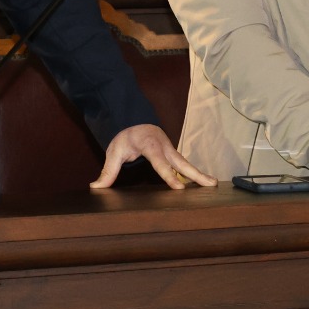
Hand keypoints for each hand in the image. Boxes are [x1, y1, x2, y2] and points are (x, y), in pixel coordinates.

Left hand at [92, 123, 217, 189]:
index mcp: (150, 145)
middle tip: (210, 183)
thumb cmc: (126, 135)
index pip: (160, 163)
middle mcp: (164, 147)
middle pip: (182, 163)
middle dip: (196, 174)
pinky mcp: (172, 154)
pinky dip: (194, 173)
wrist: (135, 119)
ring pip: (186, 164)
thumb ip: (108, 170)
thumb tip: (96, 187)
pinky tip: (203, 182)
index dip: (169, 176)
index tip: (179, 188)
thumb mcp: (114, 151)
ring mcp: (170, 150)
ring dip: (199, 174)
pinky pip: (183, 164)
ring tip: (213, 184)